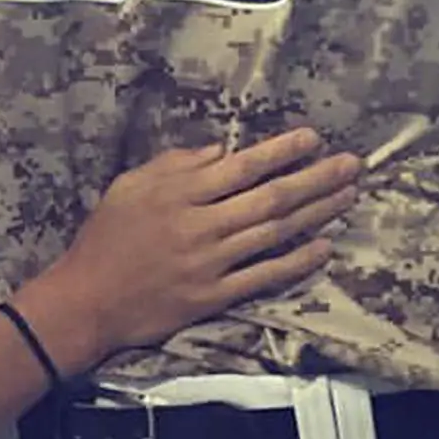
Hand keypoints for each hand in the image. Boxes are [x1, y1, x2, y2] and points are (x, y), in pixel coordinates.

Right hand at [58, 125, 359, 362]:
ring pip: (275, 234)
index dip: (281, 151)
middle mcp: (201, 225)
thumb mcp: (129, 186)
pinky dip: (296, 262)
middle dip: (315, 179)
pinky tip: (324, 247)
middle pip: (270, 198)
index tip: (313, 137)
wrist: (87, 301)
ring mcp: (211, 264)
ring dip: (316, 214)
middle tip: (351, 164)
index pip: (242, 167)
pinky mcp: (214, 297)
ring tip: (347, 196)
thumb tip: (221, 153)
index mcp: (180, 193)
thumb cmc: (105, 237)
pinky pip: (264, 277)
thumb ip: (174, 165)